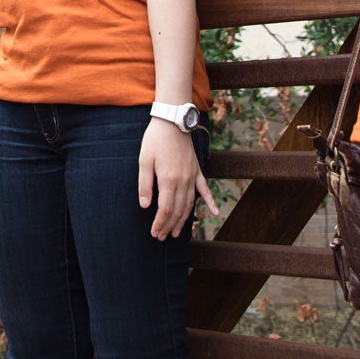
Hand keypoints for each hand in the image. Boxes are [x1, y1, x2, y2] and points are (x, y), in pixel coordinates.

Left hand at [138, 118, 217, 239]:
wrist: (172, 121)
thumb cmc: (155, 140)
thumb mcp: (144, 160)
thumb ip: (144, 184)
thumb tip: (144, 205)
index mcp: (168, 180)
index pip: (165, 209)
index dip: (160, 223)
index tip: (155, 233)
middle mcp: (183, 181)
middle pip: (177, 211)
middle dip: (169, 226)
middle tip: (161, 237)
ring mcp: (192, 177)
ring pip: (189, 205)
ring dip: (183, 221)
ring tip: (176, 233)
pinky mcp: (197, 171)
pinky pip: (205, 190)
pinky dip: (211, 203)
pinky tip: (215, 214)